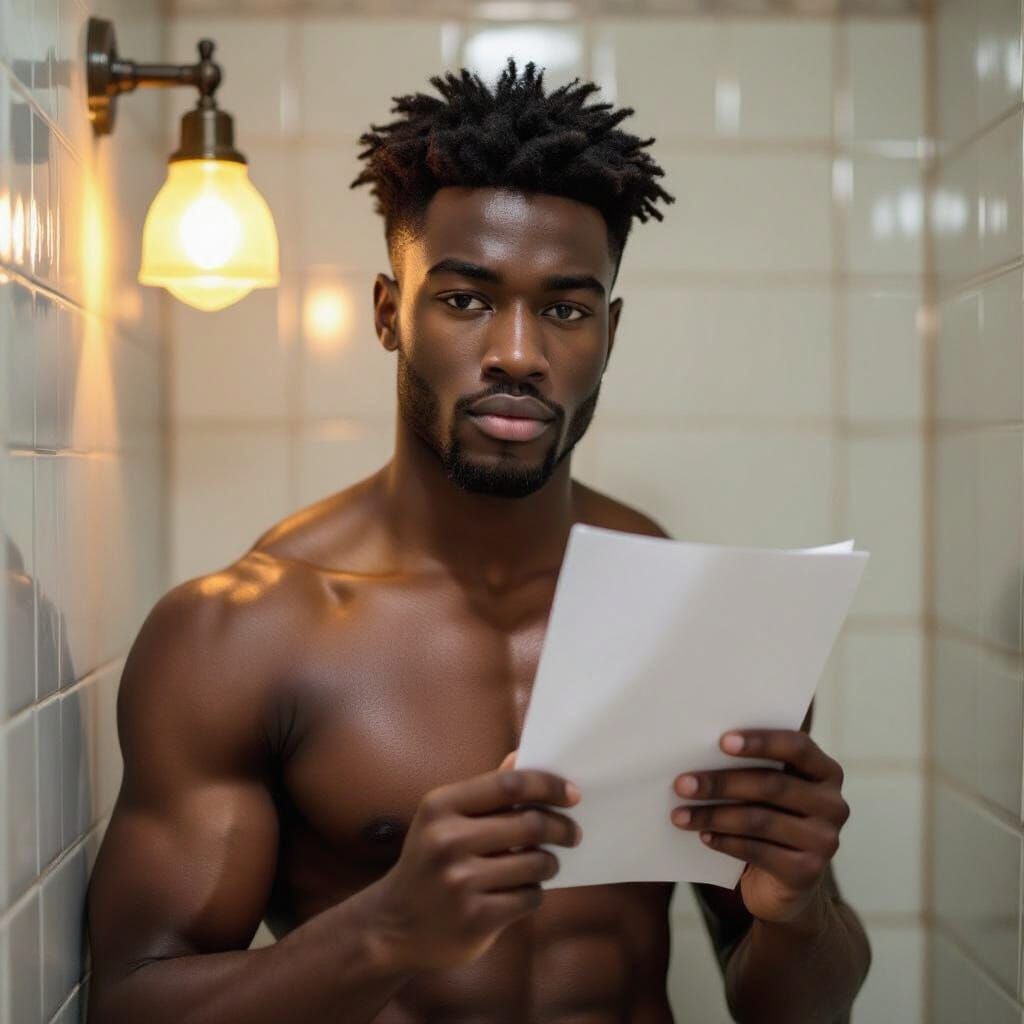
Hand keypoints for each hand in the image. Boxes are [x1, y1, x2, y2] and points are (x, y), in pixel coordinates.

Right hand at [359, 749, 582, 971]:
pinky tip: (521, 892)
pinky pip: (530, 897)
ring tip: (545, 863)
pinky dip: (534, 893)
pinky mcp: (475, 918)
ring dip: (549, 863)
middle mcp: (447, 840)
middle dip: (561, 827)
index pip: (510, 784)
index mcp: (440, 806)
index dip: (548, 786)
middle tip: (572, 833)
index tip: (572, 794)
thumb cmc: (430, 862)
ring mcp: (460, 882)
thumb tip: (520, 756)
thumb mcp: (444, 820)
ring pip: (536, 862)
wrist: (393, 926)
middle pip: (530, 823)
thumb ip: (485, 791)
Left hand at [671, 730, 848, 924]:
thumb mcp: (767, 790)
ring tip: (680, 815)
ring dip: (714, 816)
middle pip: (772, 785)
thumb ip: (752, 767)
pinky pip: (758, 852)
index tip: (721, 741)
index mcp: (826, 771)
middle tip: (681, 784)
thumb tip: (698, 748)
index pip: (797, 747)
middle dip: (722, 783)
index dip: (761, 742)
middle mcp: (833, 804)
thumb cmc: (769, 816)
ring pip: (760, 820)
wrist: (786, 883)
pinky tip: (703, 836)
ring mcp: (825, 840)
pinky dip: (725, 842)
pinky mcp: (808, 872)